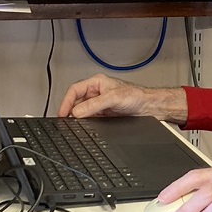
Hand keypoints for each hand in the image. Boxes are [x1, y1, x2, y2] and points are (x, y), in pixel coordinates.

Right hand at [57, 74, 186, 122]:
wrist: (150, 108)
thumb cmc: (137, 96)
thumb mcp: (113, 98)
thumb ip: (94, 105)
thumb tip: (77, 112)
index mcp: (96, 83)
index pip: (74, 91)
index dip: (65, 102)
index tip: (62, 113)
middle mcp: (97, 93)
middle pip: (76, 102)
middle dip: (71, 112)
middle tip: (66, 122)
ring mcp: (100, 105)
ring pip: (83, 113)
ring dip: (79, 119)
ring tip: (76, 126)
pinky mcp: (104, 116)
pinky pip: (91, 120)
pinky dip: (87, 124)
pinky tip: (87, 128)